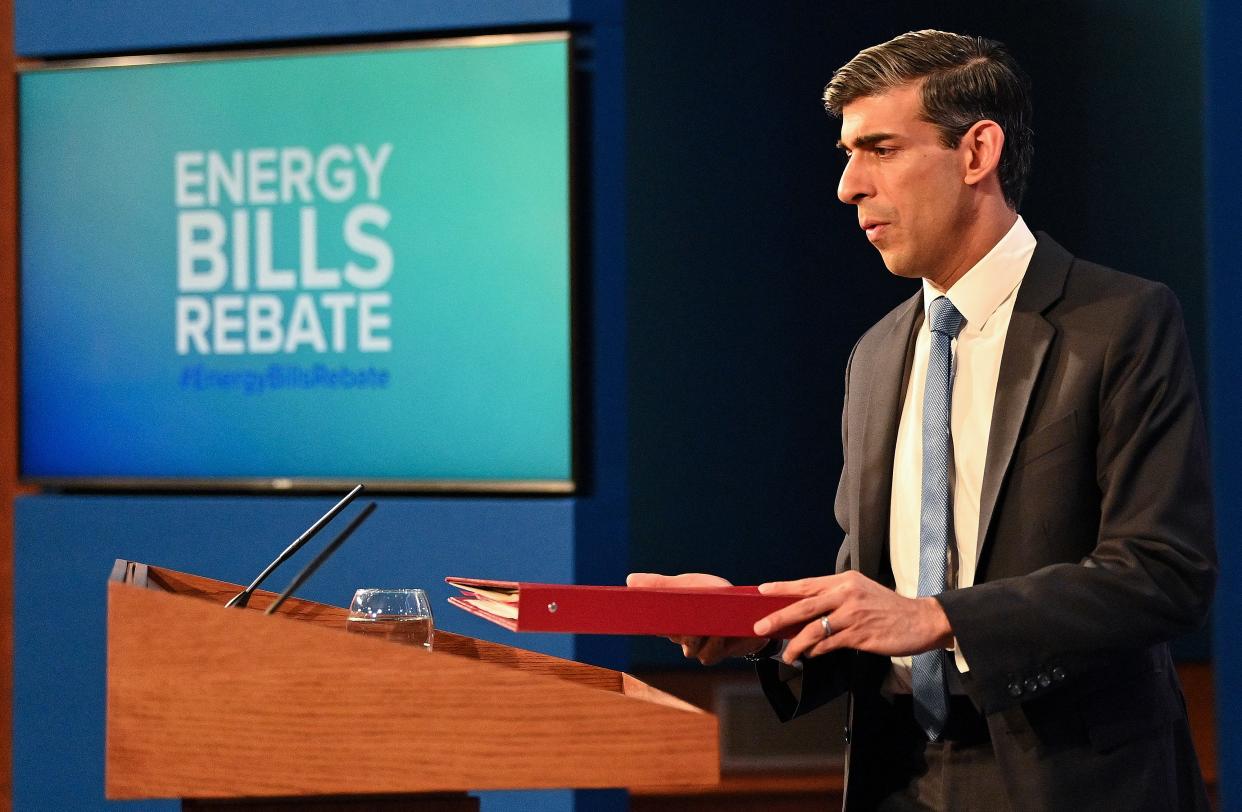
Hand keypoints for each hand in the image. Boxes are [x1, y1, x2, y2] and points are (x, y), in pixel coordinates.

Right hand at [626, 572, 768, 664]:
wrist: (750, 612)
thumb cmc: (717, 596)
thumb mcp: (690, 585)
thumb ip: (662, 584)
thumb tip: (629, 580)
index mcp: (672, 616)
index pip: (651, 620)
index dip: (643, 618)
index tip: (633, 614)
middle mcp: (681, 634)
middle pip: (669, 634)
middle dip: (674, 627)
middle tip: (679, 620)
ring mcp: (697, 647)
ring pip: (688, 648)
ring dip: (697, 637)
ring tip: (706, 625)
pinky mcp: (714, 654)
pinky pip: (706, 655)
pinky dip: (713, 644)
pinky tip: (720, 633)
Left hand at [753, 571, 952, 663]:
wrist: (921, 621)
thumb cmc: (888, 608)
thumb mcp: (861, 592)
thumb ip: (836, 598)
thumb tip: (805, 611)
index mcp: (845, 581)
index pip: (807, 584)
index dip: (782, 588)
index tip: (761, 591)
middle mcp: (846, 594)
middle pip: (804, 606)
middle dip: (778, 617)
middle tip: (759, 626)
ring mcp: (852, 615)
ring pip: (814, 630)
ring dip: (796, 644)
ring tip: (786, 654)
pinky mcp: (859, 635)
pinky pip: (829, 644)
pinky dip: (816, 651)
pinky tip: (810, 655)